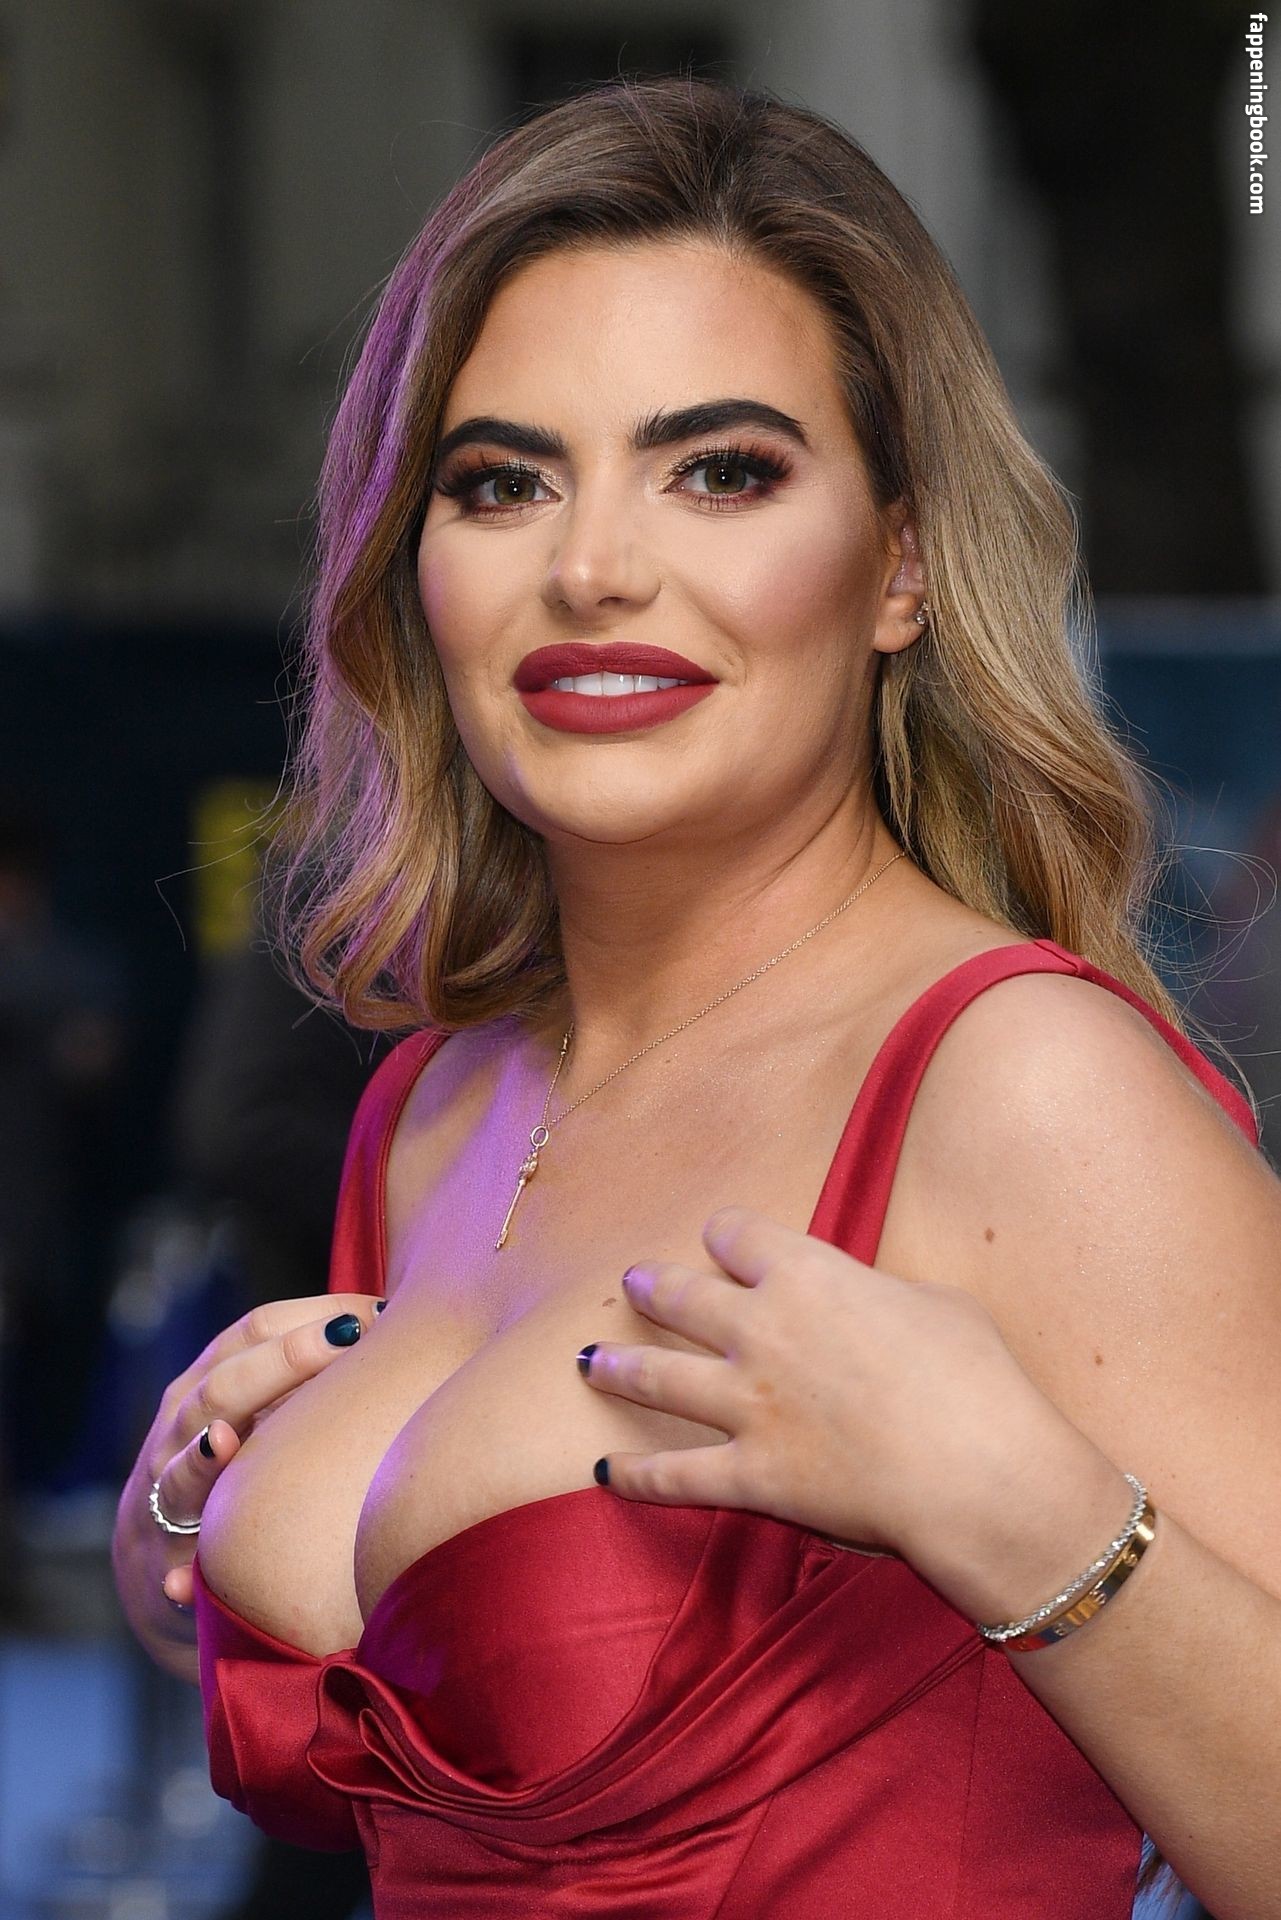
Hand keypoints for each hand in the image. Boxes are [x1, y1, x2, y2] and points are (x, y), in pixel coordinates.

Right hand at [113, 1293, 383, 1658]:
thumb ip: (312, 1374)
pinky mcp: (167, 1563)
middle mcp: (181, 1427)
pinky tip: (186, 1578)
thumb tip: (396, 1323)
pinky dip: (179, 1573)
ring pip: (180, 1471)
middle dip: (283, 1361)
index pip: (255, 1330)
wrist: (161, 1556)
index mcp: (211, 1378)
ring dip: (201, 1458)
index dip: (314, 1315)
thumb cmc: (239, 1462)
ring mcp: (166, 1494)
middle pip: (225, 1385)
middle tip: (346, 1338)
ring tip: (223, 1440)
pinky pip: (170, 1569)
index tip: (378, 1310)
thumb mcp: (263, 1408)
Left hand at [577, 1207, 1127, 1620]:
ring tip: (591, 1362)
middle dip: (653, 1288)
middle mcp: (760, 1329)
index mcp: (806, 1273)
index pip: (738, 1234)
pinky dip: (635, 1475)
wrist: (975, 1470)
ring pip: (661, 1377)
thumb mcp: (936, 1303)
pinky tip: (605, 1471)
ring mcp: (746, 1404)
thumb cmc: (975, 1377)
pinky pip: (675, 1475)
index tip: (722, 1242)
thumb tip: (868, 1304)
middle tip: (634, 1284)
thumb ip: (880, 1296)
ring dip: (620, 1368)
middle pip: (683, 1296)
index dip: (727, 1237)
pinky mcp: (749, 1474)